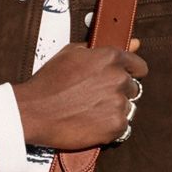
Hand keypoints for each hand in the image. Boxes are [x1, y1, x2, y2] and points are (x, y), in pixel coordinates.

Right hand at [11, 36, 146, 149]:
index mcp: (110, 58)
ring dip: (112, 110)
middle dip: (117, 93)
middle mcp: (118, 78)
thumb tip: (135, 44)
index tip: (122, 79)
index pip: (139, 66)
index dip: (130, 73)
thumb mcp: (70, 54)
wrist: (33, 112)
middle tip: (94, 98)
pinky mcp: (115, 125)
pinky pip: (122, 127)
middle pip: (132, 89)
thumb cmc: (48, 82)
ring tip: (89, 112)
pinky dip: (109, 128)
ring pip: (127, 108)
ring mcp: (118, 103)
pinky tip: (91, 124)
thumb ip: (104, 49)